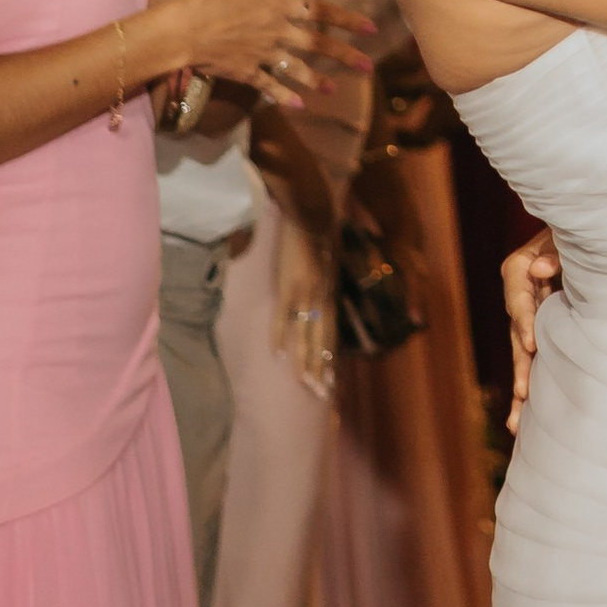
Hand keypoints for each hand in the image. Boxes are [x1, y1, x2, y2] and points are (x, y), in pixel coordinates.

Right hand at [158, 0, 367, 106]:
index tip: (372, 29)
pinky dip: (284, 95)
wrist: (177, 31)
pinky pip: (268, 85)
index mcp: (278, 4)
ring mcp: (261, 54)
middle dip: (344, 55)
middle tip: (368, 67)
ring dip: (317, 79)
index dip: (348, 20)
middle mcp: (276, 31)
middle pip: (317, 44)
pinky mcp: (244, 72)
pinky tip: (298, 106)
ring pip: (297, 68)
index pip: (322, 11)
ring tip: (334, 89)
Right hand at [271, 200, 338, 400]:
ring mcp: (305, 295)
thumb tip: (309, 299)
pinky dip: (280, 337)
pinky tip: (277, 355)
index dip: (328, 357)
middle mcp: (320, 299)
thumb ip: (315, 284)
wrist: (310, 214)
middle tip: (319, 393)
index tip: (329, 381)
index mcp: (328, 294)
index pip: (329, 334)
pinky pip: (283, 318)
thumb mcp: (322, 263)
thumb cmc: (316, 236)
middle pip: (321, 340)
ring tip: (304, 384)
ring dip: (304, 361)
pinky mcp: (289, 287)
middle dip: (320, 368)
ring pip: (305, 336)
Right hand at [502, 227, 561, 432]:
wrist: (582, 225)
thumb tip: (539, 268)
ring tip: (516, 424)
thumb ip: (554, 249)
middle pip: (517, 334)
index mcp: (519, 268)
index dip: (525, 321)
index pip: (519, 299)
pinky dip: (530, 385)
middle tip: (524, 393)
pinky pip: (533, 357)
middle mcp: (519, 295)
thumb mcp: (563, 231)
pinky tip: (523, 420)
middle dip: (521, 365)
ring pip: (522, 354)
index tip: (532, 344)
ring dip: (521, 387)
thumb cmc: (577, 225)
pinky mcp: (540, 327)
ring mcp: (528, 313)